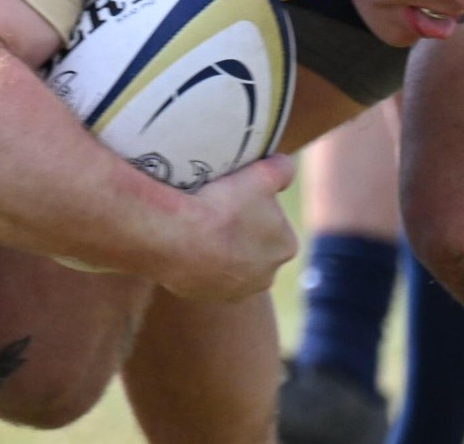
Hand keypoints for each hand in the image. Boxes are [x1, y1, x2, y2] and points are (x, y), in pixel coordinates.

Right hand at [158, 154, 296, 300]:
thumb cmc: (224, 205)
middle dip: (238, 231)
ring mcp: (235, 292)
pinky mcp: (205, 297)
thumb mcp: (262, 174)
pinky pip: (204, 274)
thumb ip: (282, 169)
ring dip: (218, 248)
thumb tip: (285, 167)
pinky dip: (198, 260)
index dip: (255, 206)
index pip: (275, 222)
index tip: (234, 197)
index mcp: (286, 247)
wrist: (177, 237)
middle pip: (253, 245)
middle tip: (216, 209)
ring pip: (229, 263)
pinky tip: (186, 242)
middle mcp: (267, 277)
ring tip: (198, 225)